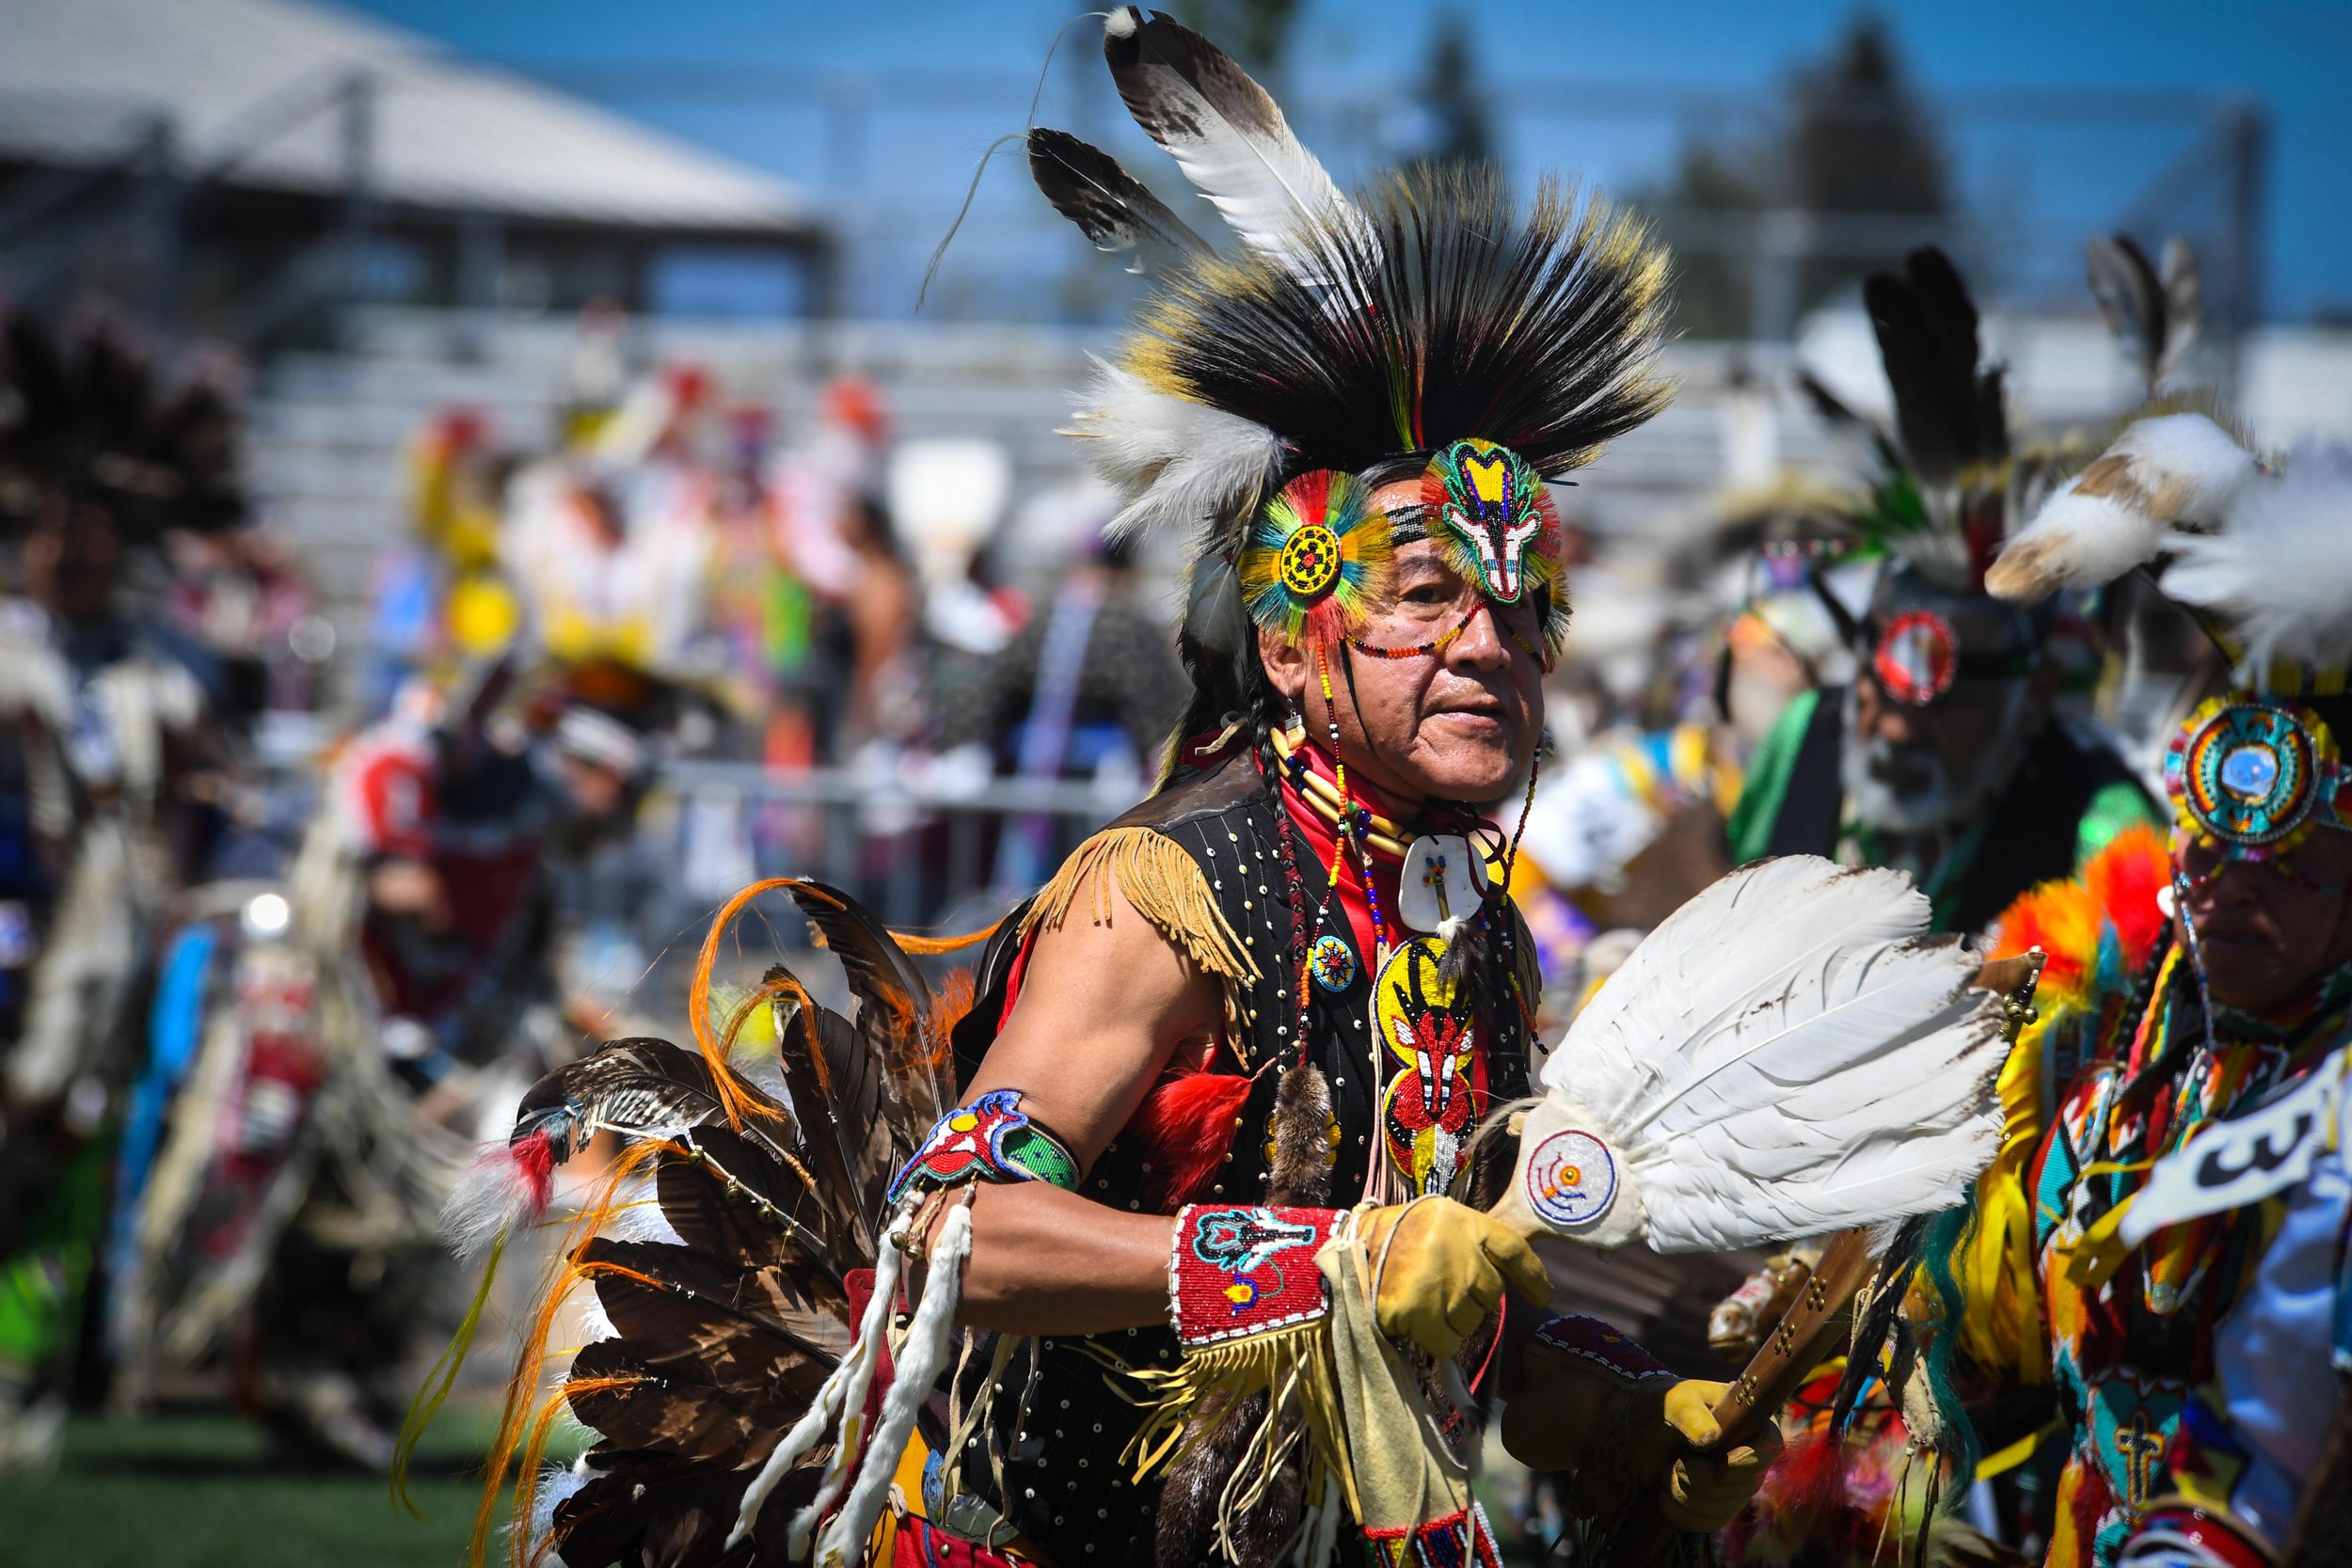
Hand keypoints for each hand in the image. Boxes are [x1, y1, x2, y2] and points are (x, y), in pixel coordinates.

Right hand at [1358, 1197, 1552, 1358]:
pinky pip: (1447, 1344)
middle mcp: (1460, 1251)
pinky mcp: (1419, 1314)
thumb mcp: (1433, 1222)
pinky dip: (1435, 1341)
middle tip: (1440, 1290)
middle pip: (1492, 1293)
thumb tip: (1503, 1277)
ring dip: (1451, 1321)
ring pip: (1470, 1322)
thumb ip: (1467, 1242)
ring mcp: (1442, 1284)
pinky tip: (1414, 1322)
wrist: (1340, 1251)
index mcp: (1463, 1221)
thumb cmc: (1387, 1236)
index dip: (1532, 1276)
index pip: (1514, 1249)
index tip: (1541, 1297)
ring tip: (1421, 1302)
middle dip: (1472, 1300)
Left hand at [1629, 1379, 1783, 1533]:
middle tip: (1677, 1461)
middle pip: (1745, 1486)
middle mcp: (1750, 1454)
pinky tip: (1663, 1497)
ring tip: (1666, 1470)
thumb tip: (1712, 1438)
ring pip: (1723, 1507)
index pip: (1769, 1446)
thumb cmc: (1665, 1406)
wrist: (1643, 1427)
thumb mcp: (1674, 1403)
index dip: (1746, 1464)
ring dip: (1686, 1493)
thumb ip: (1692, 1417)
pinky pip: (1709, 1522)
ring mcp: (1736, 1482)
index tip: (1718, 1470)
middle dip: (1702, 1480)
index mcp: (1750, 1420)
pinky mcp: (1718, 1504)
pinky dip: (1682, 1514)